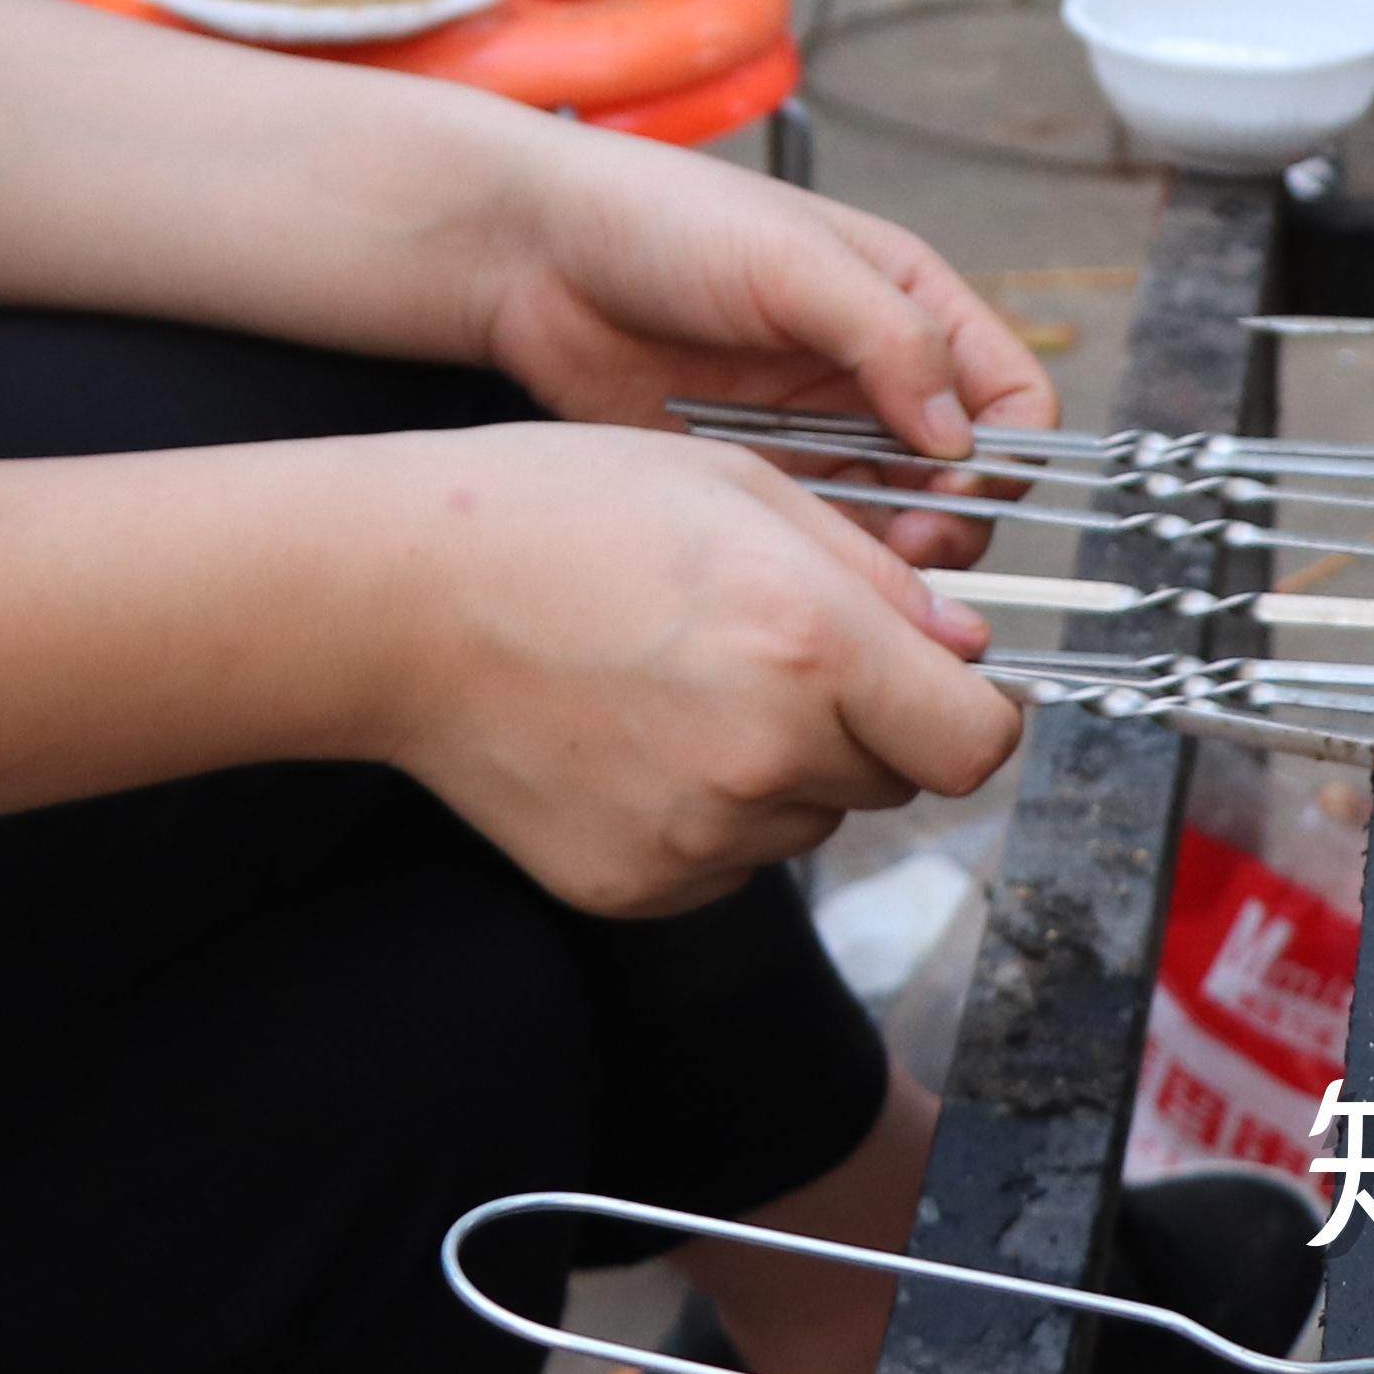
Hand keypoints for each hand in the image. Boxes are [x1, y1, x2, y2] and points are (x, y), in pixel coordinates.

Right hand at [355, 420, 1025, 916]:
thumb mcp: (739, 488)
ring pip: (809, 820)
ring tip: (679, 680)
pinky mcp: (637, 885)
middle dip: (867, 724)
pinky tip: (632, 733)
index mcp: (811, 646)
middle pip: (896, 780)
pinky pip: (728, 860)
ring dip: (784, 766)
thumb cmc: (557, 513)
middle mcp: (768, 758)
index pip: (977, 743)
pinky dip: (707, 809)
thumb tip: (964, 647)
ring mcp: (699, 838)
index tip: (937, 681)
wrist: (396, 598)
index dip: (969, 709)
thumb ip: (873, 575)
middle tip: (769, 650)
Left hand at [460, 133, 1059, 546]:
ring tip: (858, 572)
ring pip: (897, 520)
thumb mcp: (789, 259)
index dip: (1005, 452)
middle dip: (955, 521)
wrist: (534, 255)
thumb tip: (961, 432)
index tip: (961, 487)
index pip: (1009, 396)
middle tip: (912, 549)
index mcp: (906, 301)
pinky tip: (800, 569)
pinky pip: (819, 535)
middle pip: (963, 478)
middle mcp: (872, 372)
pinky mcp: (756, 477)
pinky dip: (828, 562)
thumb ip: (886, 336)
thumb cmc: (661, 219)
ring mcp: (815, 429)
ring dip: (894, 554)